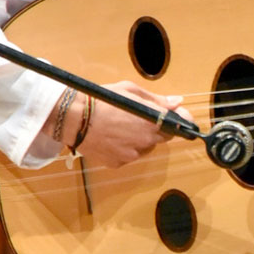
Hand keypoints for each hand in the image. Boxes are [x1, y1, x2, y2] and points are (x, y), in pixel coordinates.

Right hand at [62, 81, 191, 168]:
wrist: (73, 117)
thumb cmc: (102, 100)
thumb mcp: (130, 91)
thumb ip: (156, 100)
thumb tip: (178, 102)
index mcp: (153, 120)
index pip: (179, 125)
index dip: (181, 121)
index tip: (178, 117)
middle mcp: (146, 140)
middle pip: (162, 137)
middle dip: (156, 129)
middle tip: (140, 119)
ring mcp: (133, 154)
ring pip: (145, 148)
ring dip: (140, 140)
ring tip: (120, 128)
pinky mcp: (119, 163)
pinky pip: (128, 156)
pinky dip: (124, 149)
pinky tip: (112, 138)